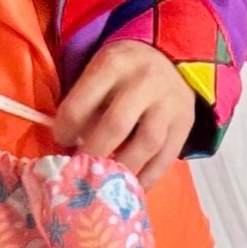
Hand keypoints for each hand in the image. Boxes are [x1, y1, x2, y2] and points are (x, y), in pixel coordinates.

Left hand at [54, 40, 195, 188]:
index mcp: (113, 64)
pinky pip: (168, 156)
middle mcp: (144, 81)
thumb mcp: (100, 72)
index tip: (61, 142)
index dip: (66, 130)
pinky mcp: (185, 123)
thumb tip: (71, 146)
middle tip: (81, 172)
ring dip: (124, 168)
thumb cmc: (122, 72)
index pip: (82, 103)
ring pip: (147, 143)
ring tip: (107, 184)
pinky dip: (149, 176)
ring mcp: (169, 103)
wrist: (169, 60)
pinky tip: (134, 187)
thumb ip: (86, 103)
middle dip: (94, 154)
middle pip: (116, 125)